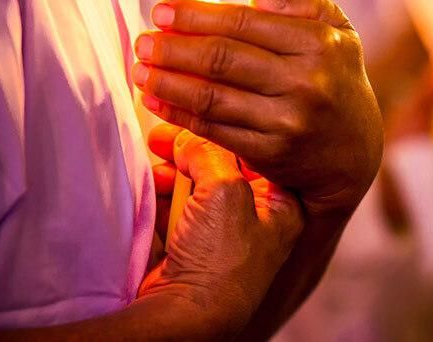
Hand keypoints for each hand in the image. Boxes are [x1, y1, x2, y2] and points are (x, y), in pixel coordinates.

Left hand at [132, 0, 382, 216]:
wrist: (353, 152)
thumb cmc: (336, 80)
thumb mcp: (337, 32)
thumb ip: (304, 0)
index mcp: (319, 44)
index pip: (244, 23)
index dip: (196, 15)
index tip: (161, 12)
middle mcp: (306, 82)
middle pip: (222, 59)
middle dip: (173, 49)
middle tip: (143, 42)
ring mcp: (288, 122)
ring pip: (212, 97)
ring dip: (167, 82)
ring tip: (140, 71)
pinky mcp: (272, 154)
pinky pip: (215, 130)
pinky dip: (180, 115)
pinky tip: (157, 101)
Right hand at [141, 124, 303, 334]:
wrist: (185, 314)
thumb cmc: (221, 258)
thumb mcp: (226, 190)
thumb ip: (211, 153)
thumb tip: (190, 136)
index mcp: (282, 209)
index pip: (261, 157)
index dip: (233, 135)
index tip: (207, 117)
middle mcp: (257, 221)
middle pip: (226, 169)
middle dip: (196, 150)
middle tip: (170, 134)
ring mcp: (223, 235)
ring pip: (198, 185)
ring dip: (175, 167)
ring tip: (157, 151)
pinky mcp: (192, 246)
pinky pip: (177, 205)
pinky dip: (162, 191)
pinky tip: (151, 179)